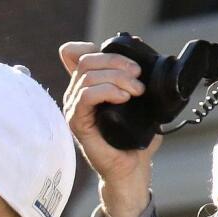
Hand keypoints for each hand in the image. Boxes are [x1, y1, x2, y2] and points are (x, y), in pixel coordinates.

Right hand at [59, 41, 158, 216]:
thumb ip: (134, 77)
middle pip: (86, 60)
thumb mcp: (139, 100)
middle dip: (117, 62)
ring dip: (117, 78)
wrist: (133, 167)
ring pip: (88, 75)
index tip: (127, 61)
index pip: (76, 54)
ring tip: (136, 91)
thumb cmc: (135, 138)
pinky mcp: (77, 123)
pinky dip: (107, 91)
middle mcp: (76, 96)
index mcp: (87, 87)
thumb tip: (143, 53)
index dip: (97, 48)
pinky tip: (123, 98)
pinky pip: (85, 96)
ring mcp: (74, 109)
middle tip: (138, 76)